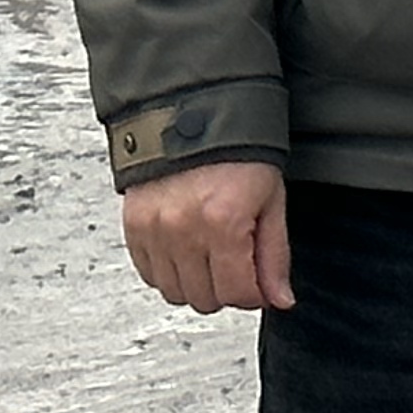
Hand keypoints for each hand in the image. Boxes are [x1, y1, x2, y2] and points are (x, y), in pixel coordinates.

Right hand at [120, 157, 293, 314]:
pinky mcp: (133, 226)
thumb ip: (275, 254)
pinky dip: (169, 272)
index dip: (254, 293)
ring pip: (175, 293)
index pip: (237, 293)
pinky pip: (149, 275)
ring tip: (210, 254)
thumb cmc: (238, 151)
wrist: (195, 113)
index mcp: (223, 221)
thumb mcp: (271, 198)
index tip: (259, 281)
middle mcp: (183, 229)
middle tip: (236, 262)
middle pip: (205, 299)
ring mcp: (154, 229)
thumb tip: (280, 299)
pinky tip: (186, 250)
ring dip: (196, 283)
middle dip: (226, 288)